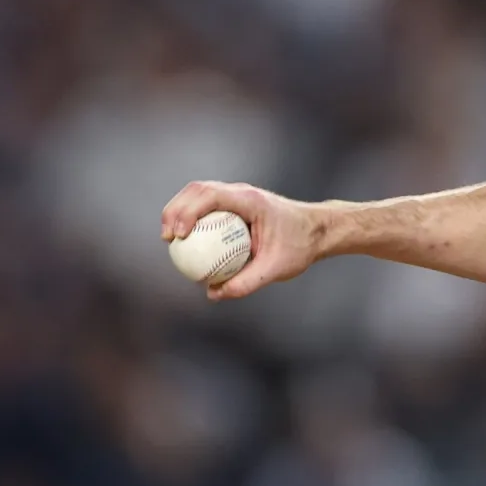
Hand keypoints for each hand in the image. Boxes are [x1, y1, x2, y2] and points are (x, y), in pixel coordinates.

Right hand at [160, 182, 327, 299]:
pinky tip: (186, 241)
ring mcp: (237, 196)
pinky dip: (192, 218)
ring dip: (179, 211)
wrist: (318, 232)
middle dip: (175, 210)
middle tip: (168, 238)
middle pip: (197, 190)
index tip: (179, 235)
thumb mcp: (277, 268)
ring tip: (170, 238)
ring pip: (198, 195)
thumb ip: (247, 282)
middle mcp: (241, 193)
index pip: (211, 196)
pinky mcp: (235, 205)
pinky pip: (207, 207)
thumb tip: (214, 294)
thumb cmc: (300, 246)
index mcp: (251, 200)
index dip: (188, 211)